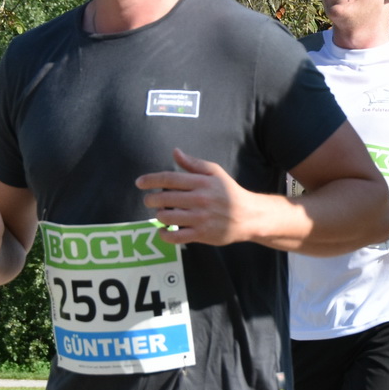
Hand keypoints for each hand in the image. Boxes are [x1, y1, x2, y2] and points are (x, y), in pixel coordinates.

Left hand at [136, 149, 251, 245]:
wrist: (249, 216)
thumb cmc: (229, 192)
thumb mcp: (215, 173)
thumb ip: (194, 163)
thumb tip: (175, 152)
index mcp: (202, 182)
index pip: (170, 179)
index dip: (151, 180)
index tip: (139, 183)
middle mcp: (200, 199)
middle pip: (165, 199)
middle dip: (151, 200)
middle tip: (150, 201)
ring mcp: (200, 218)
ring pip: (168, 217)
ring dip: (159, 215)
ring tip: (161, 214)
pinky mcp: (202, 234)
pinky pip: (176, 237)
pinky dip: (164, 235)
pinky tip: (163, 230)